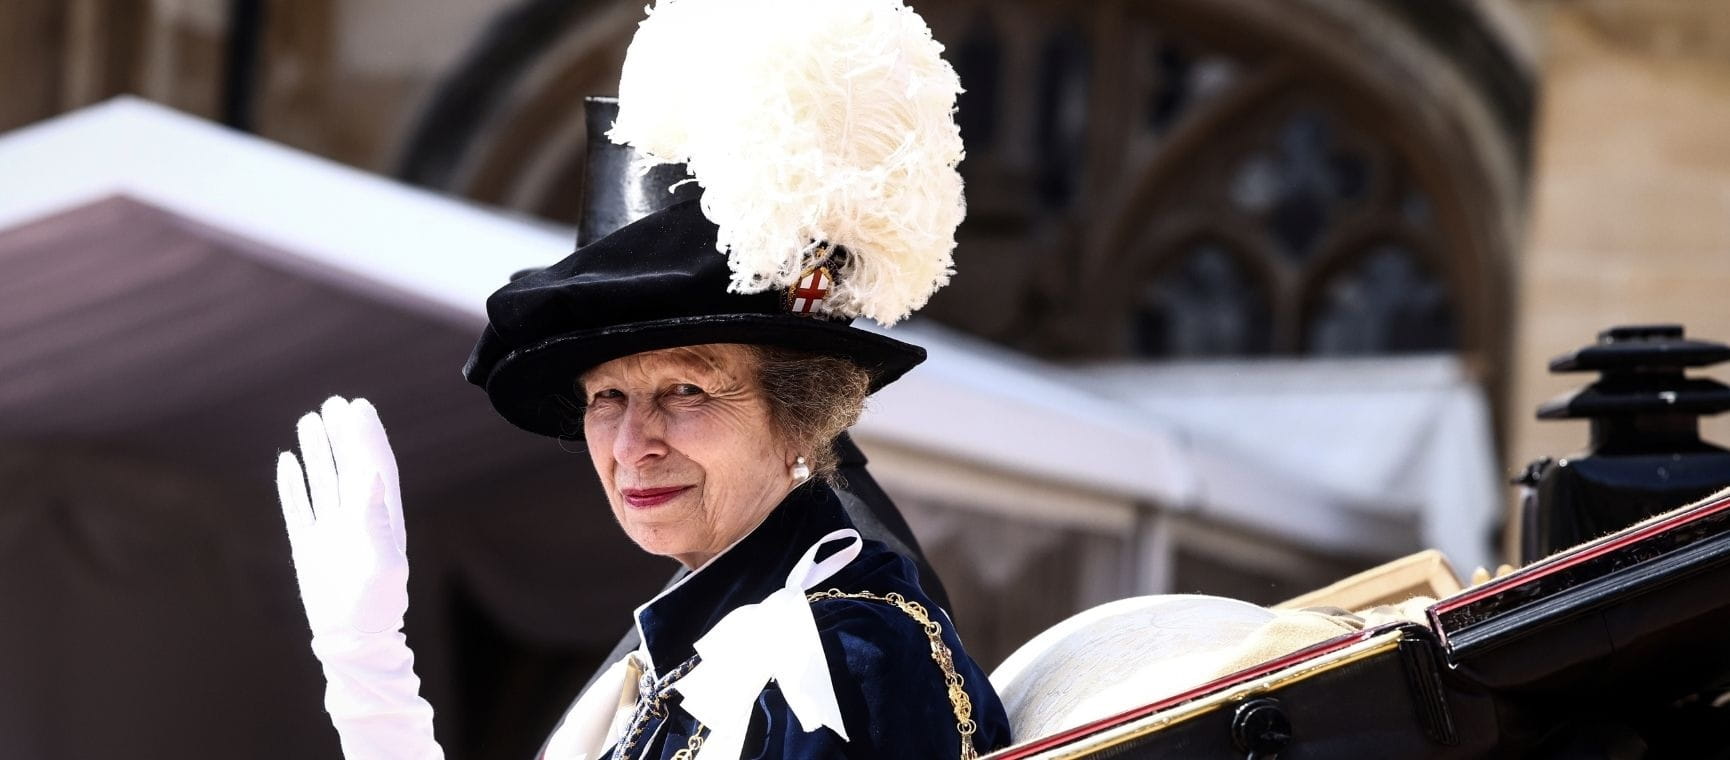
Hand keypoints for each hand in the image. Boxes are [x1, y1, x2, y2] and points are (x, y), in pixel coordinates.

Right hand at [277, 396, 409, 636]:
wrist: (354, 640)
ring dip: (317, 451)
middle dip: (342, 434)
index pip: (373, 465)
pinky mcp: (309, 546)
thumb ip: (376, 517)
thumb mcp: (385, 562)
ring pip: (322, 480)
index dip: (367, 435)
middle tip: (333, 403)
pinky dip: (292, 485)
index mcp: (381, 517)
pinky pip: (298, 508)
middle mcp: (357, 518)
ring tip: (309, 419)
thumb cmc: (378, 605)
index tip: (359, 406)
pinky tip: (286, 460)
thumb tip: (372, 472)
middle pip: (347, 465)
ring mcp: (331, 530)